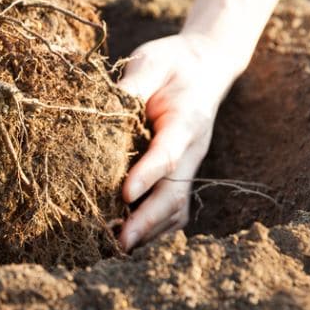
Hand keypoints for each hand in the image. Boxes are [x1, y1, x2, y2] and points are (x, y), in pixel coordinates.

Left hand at [117, 33, 240, 249]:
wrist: (205, 67)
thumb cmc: (173, 63)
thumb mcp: (153, 61)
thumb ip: (133, 84)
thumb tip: (104, 107)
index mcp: (186, 120)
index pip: (168, 153)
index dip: (148, 175)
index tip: (125, 194)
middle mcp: (192, 149)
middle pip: (175, 192)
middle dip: (148, 219)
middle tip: (120, 241)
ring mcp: (189, 165)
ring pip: (176, 207)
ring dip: (150, 230)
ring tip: (116, 248)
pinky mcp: (181, 175)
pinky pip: (173, 209)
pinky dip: (154, 228)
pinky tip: (127, 239)